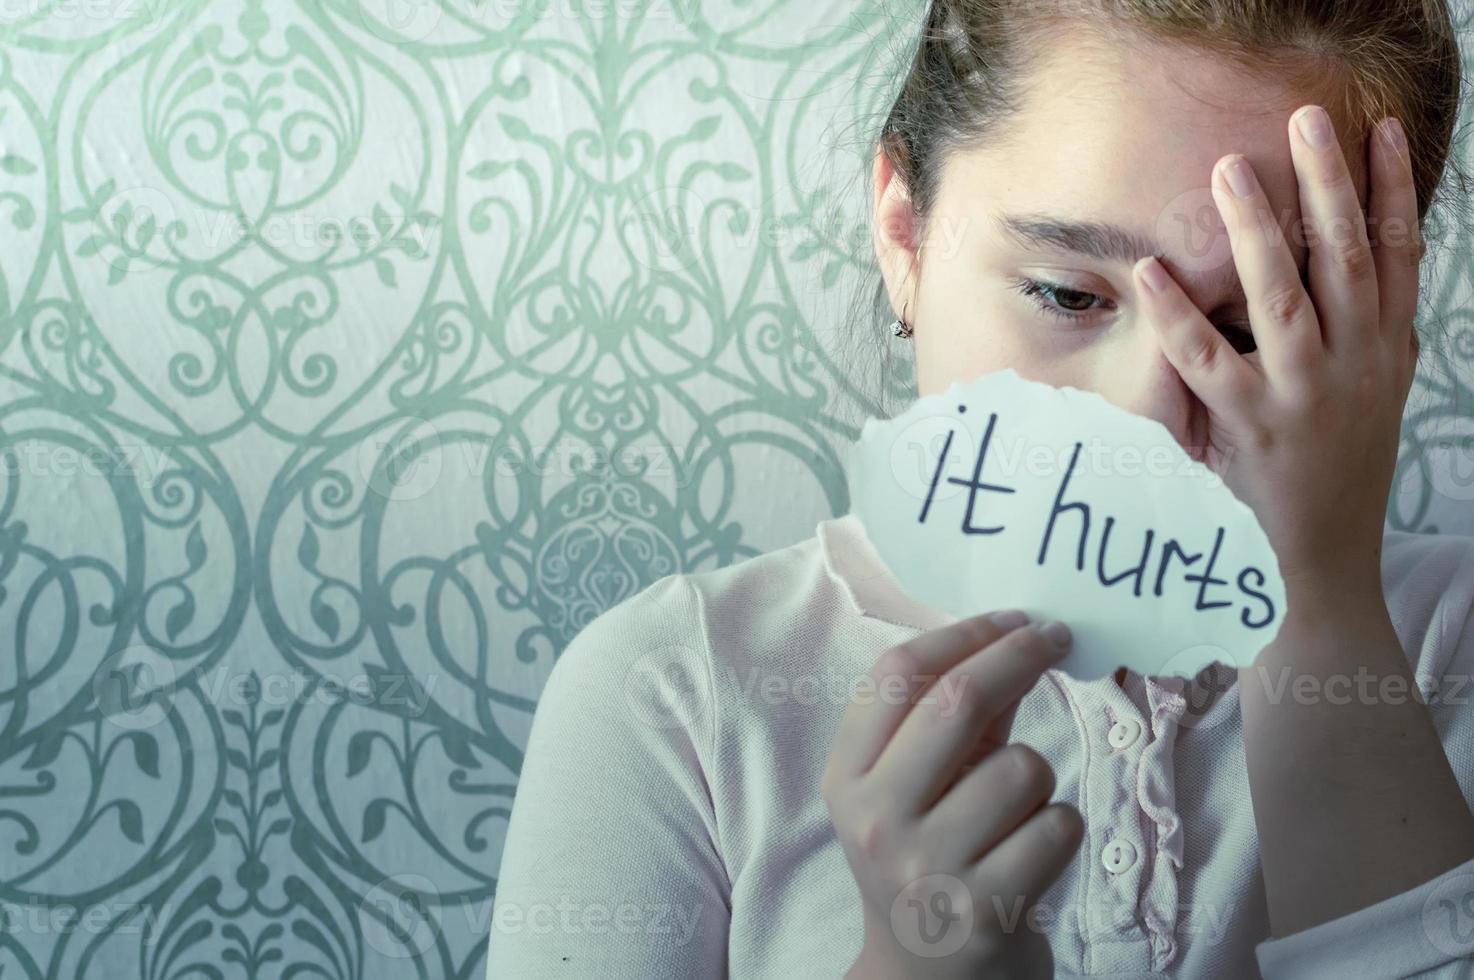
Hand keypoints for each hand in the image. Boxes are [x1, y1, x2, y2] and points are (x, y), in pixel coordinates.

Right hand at [822, 610, 1082, 979]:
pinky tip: (1031, 855)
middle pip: (956, 699)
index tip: (1012, 618)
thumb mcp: (919, 788)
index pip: (897, 674)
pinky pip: (1057, 826)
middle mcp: (876, 819)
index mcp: (849, 778)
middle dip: (1019, 655)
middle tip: (1056, 637)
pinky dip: (1059, 830)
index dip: (963, 633)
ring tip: (1016, 815)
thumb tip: (1015, 637)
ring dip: (1040, 777)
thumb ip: (956, 719)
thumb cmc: (931, 860)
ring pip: (1023, 768)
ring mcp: (928, 868)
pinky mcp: (985, 912)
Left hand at [1135, 105, 1418, 595]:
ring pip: (1284, 297)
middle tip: (1304, 122)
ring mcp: (1303, 394)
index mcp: (1386, 350)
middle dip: (1328, 185)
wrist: (1327, 556)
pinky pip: (1206, 363)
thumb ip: (1375, 336)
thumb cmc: (1343, 466)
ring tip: (1228, 171)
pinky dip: (1178, 316)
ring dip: (1257, 231)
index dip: (1390, 190)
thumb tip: (1377, 276)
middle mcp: (1354, 363)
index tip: (1377, 131)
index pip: (1396, 255)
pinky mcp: (1251, 427)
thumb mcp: (1379, 394)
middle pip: (1345, 259)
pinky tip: (1153, 274)